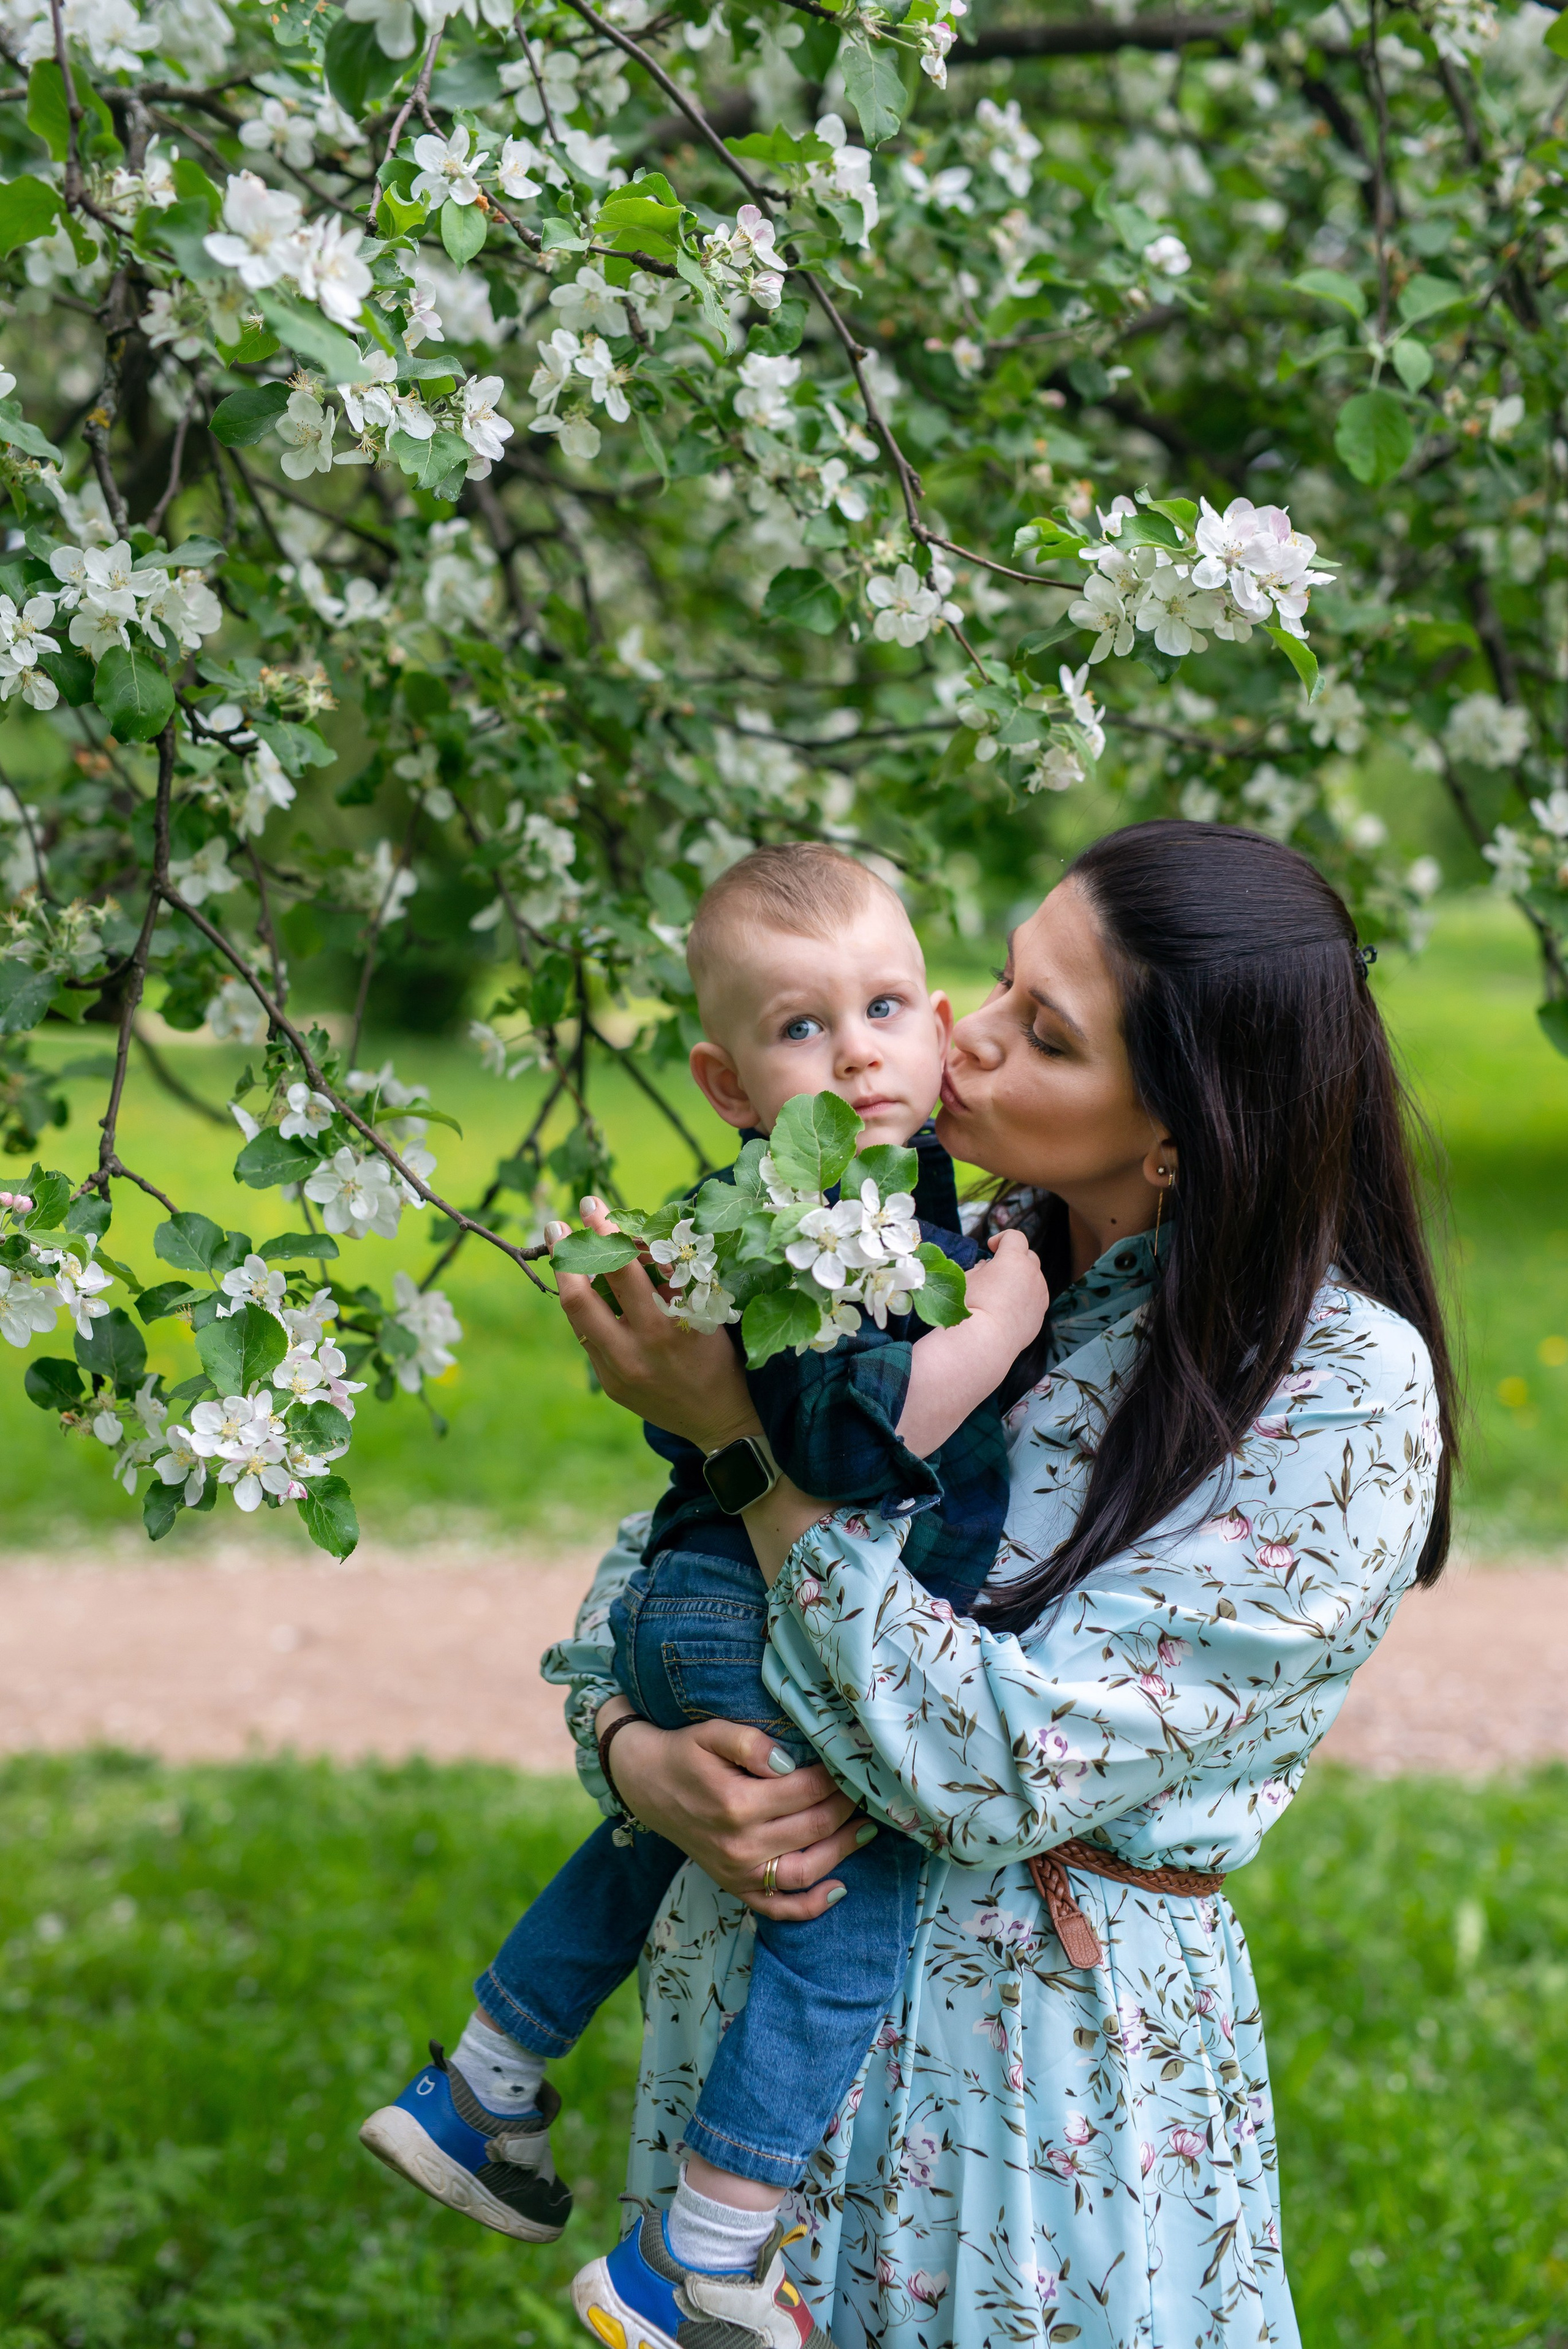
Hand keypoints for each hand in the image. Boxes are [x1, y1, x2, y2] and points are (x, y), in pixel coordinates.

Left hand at [552, 1197, 760, 1453]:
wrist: (719, 1421)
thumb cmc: (718, 1355)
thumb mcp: (705, 1312)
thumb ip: (669, 1280)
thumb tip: (633, 1239)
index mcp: (668, 1325)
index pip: (623, 1268)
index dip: (602, 1233)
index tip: (592, 1207)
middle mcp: (637, 1350)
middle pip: (580, 1295)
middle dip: (567, 1253)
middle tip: (559, 1225)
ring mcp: (618, 1371)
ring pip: (576, 1318)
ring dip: (569, 1281)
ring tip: (566, 1254)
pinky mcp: (610, 1385)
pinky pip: (589, 1339)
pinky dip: (588, 1311)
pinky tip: (590, 1294)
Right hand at [597, 1702, 866, 1921]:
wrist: (644, 1784)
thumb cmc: (684, 1754)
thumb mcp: (712, 1733)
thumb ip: (751, 1743)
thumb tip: (790, 1761)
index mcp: (737, 1802)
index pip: (807, 1791)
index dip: (837, 1778)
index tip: (854, 1763)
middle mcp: (740, 1844)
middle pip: (813, 1828)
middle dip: (847, 1808)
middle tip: (868, 1791)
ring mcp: (738, 1872)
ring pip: (806, 1870)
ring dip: (842, 1852)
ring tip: (867, 1830)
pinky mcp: (734, 1886)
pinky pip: (778, 1907)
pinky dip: (811, 1905)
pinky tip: (839, 1888)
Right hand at [962, 1228, 1049, 1354]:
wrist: (985, 1340)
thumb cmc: (971, 1306)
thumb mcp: (967, 1279)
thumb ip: (980, 1268)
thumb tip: (987, 1267)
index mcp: (1014, 1259)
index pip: (1015, 1237)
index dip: (1002, 1239)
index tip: (991, 1248)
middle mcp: (1032, 1274)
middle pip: (1029, 1256)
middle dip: (1014, 1259)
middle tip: (996, 1271)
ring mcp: (1040, 1295)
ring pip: (1033, 1279)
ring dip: (1021, 1279)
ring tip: (1002, 1294)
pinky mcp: (1041, 1314)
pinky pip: (1034, 1299)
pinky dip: (1025, 1298)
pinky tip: (1008, 1311)